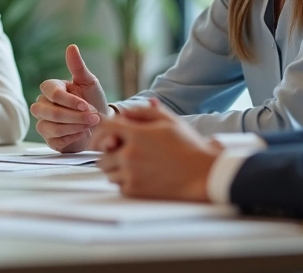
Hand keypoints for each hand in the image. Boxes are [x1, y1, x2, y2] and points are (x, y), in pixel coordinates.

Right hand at [31, 45, 108, 151]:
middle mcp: (42, 105)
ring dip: (75, 126)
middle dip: (74, 116)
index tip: (86, 105)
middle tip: (94, 117)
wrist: (101, 124)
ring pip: (51, 127)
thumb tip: (71, 47)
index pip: (52, 93)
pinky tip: (83, 133)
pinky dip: (72, 137)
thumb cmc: (93, 100)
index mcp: (50, 89)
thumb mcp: (89, 82)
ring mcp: (44, 123)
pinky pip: (55, 140)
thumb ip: (78, 66)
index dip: (69, 100)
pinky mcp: (49, 140)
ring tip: (90, 124)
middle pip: (50, 112)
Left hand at [91, 101, 219, 201]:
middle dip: (108, 153)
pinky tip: (141, 176)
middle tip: (119, 153)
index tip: (100, 138)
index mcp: (136, 135)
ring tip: (133, 165)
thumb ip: (144, 112)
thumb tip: (124, 112)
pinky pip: (119, 185)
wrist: (203, 174)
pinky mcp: (136, 190)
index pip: (103, 130)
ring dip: (116, 168)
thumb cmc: (189, 147)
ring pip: (108, 172)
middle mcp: (130, 155)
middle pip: (102, 155)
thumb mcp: (169, 121)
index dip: (99, 133)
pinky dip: (125, 181)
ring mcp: (131, 174)